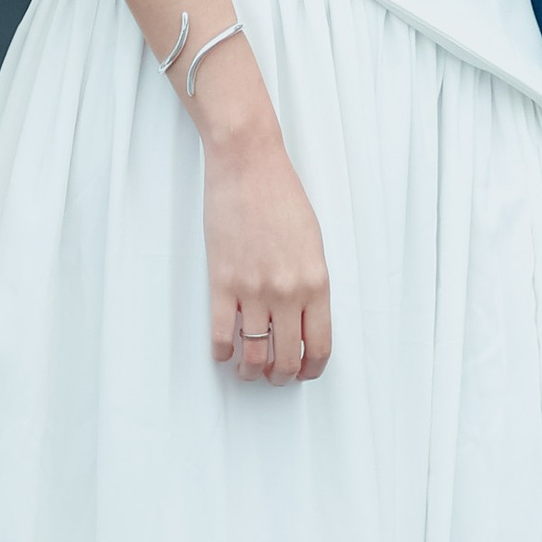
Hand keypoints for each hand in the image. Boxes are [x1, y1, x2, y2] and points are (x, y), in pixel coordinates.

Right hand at [196, 64, 330, 386]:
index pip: (320, 345)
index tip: (304, 373)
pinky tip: (223, 352)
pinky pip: (221, 336)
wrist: (248, 165)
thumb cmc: (282, 197)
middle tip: (274, 376)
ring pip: (253, 357)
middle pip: (286, 358)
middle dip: (281, 376)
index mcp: (316, 281)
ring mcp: (253, 290)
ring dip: (251, 372)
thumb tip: (305, 319)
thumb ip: (311, 283)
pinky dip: (222, 353)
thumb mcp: (313, 242)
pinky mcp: (222, 282)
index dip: (312, 369)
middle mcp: (287, 292)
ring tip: (248, 370)